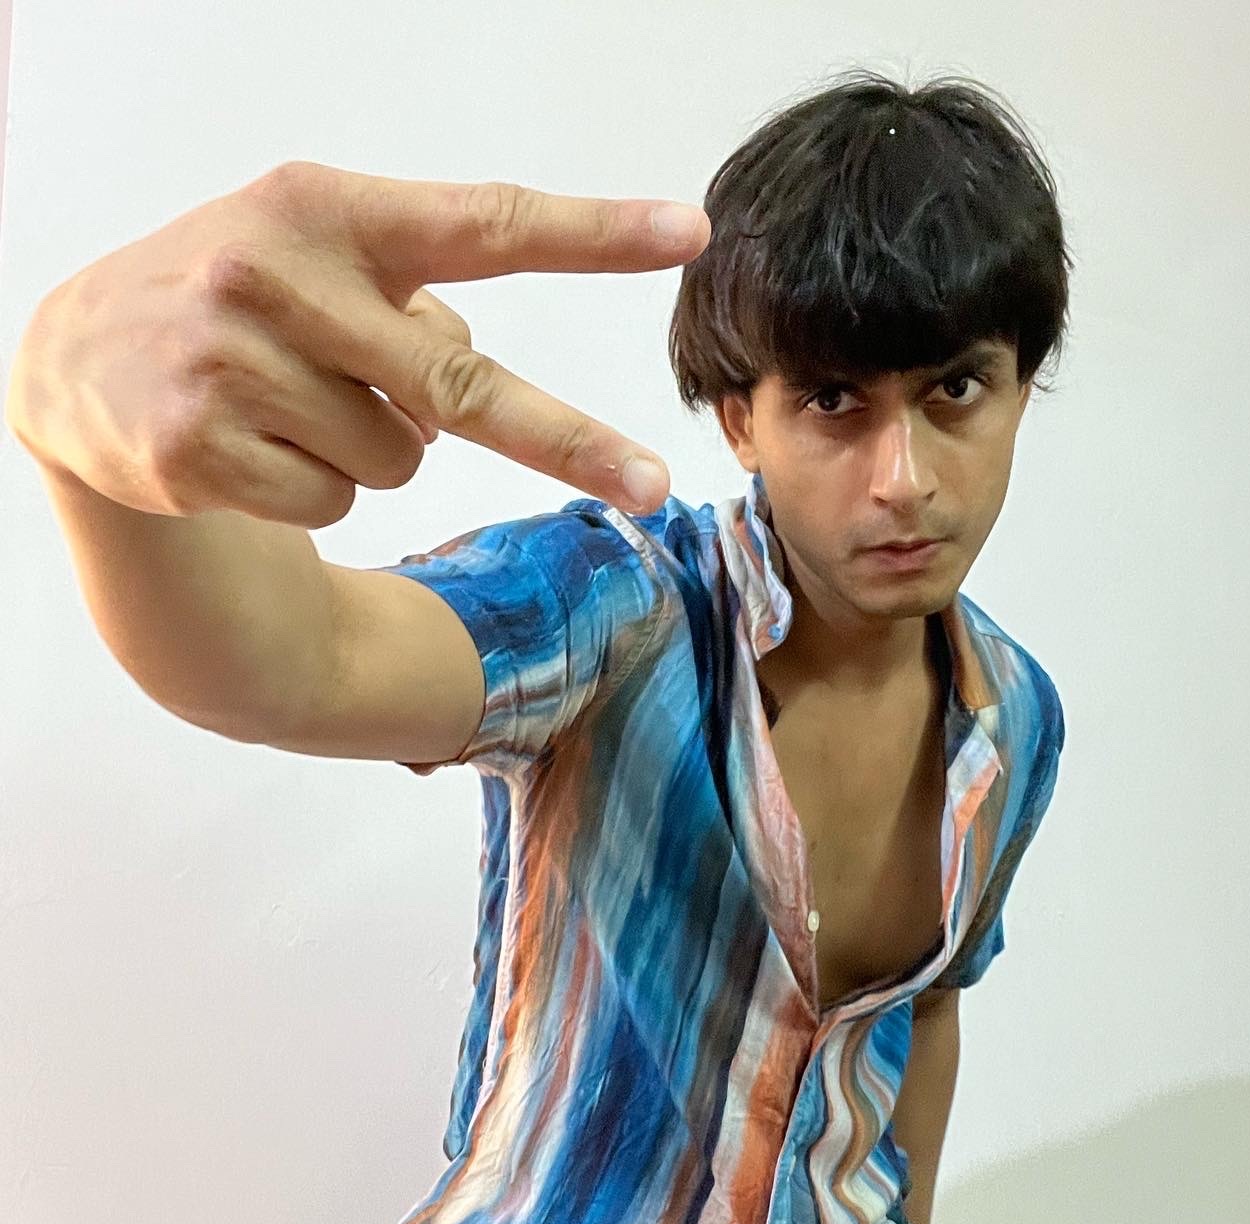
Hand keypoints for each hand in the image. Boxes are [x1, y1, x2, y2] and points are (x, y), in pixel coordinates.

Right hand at [4, 159, 708, 524]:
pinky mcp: (199, 446)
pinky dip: (315, 488)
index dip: (590, 236)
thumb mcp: (311, 260)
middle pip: (463, 384)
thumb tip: (466, 386)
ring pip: (399, 457)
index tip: (686, 235)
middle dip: (567, 441)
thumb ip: (409, 304)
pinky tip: (252, 446)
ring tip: (293, 405)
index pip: (482, 222)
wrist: (73, 357)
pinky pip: (334, 499)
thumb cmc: (231, 301)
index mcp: (326, 209)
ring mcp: (234, 363)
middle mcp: (280, 275)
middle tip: (650, 486)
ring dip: (372, 449)